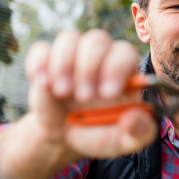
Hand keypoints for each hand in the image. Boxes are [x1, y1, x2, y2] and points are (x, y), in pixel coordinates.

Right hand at [23, 29, 157, 159]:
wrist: (65, 136)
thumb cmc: (98, 133)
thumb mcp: (122, 141)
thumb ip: (139, 133)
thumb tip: (137, 118)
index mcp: (124, 72)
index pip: (125, 53)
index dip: (116, 68)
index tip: (108, 94)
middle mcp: (100, 57)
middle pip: (97, 40)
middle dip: (88, 68)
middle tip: (83, 97)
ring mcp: (73, 56)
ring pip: (69, 38)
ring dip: (64, 64)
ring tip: (62, 92)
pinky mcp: (47, 61)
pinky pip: (42, 48)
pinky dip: (39, 63)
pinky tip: (43, 84)